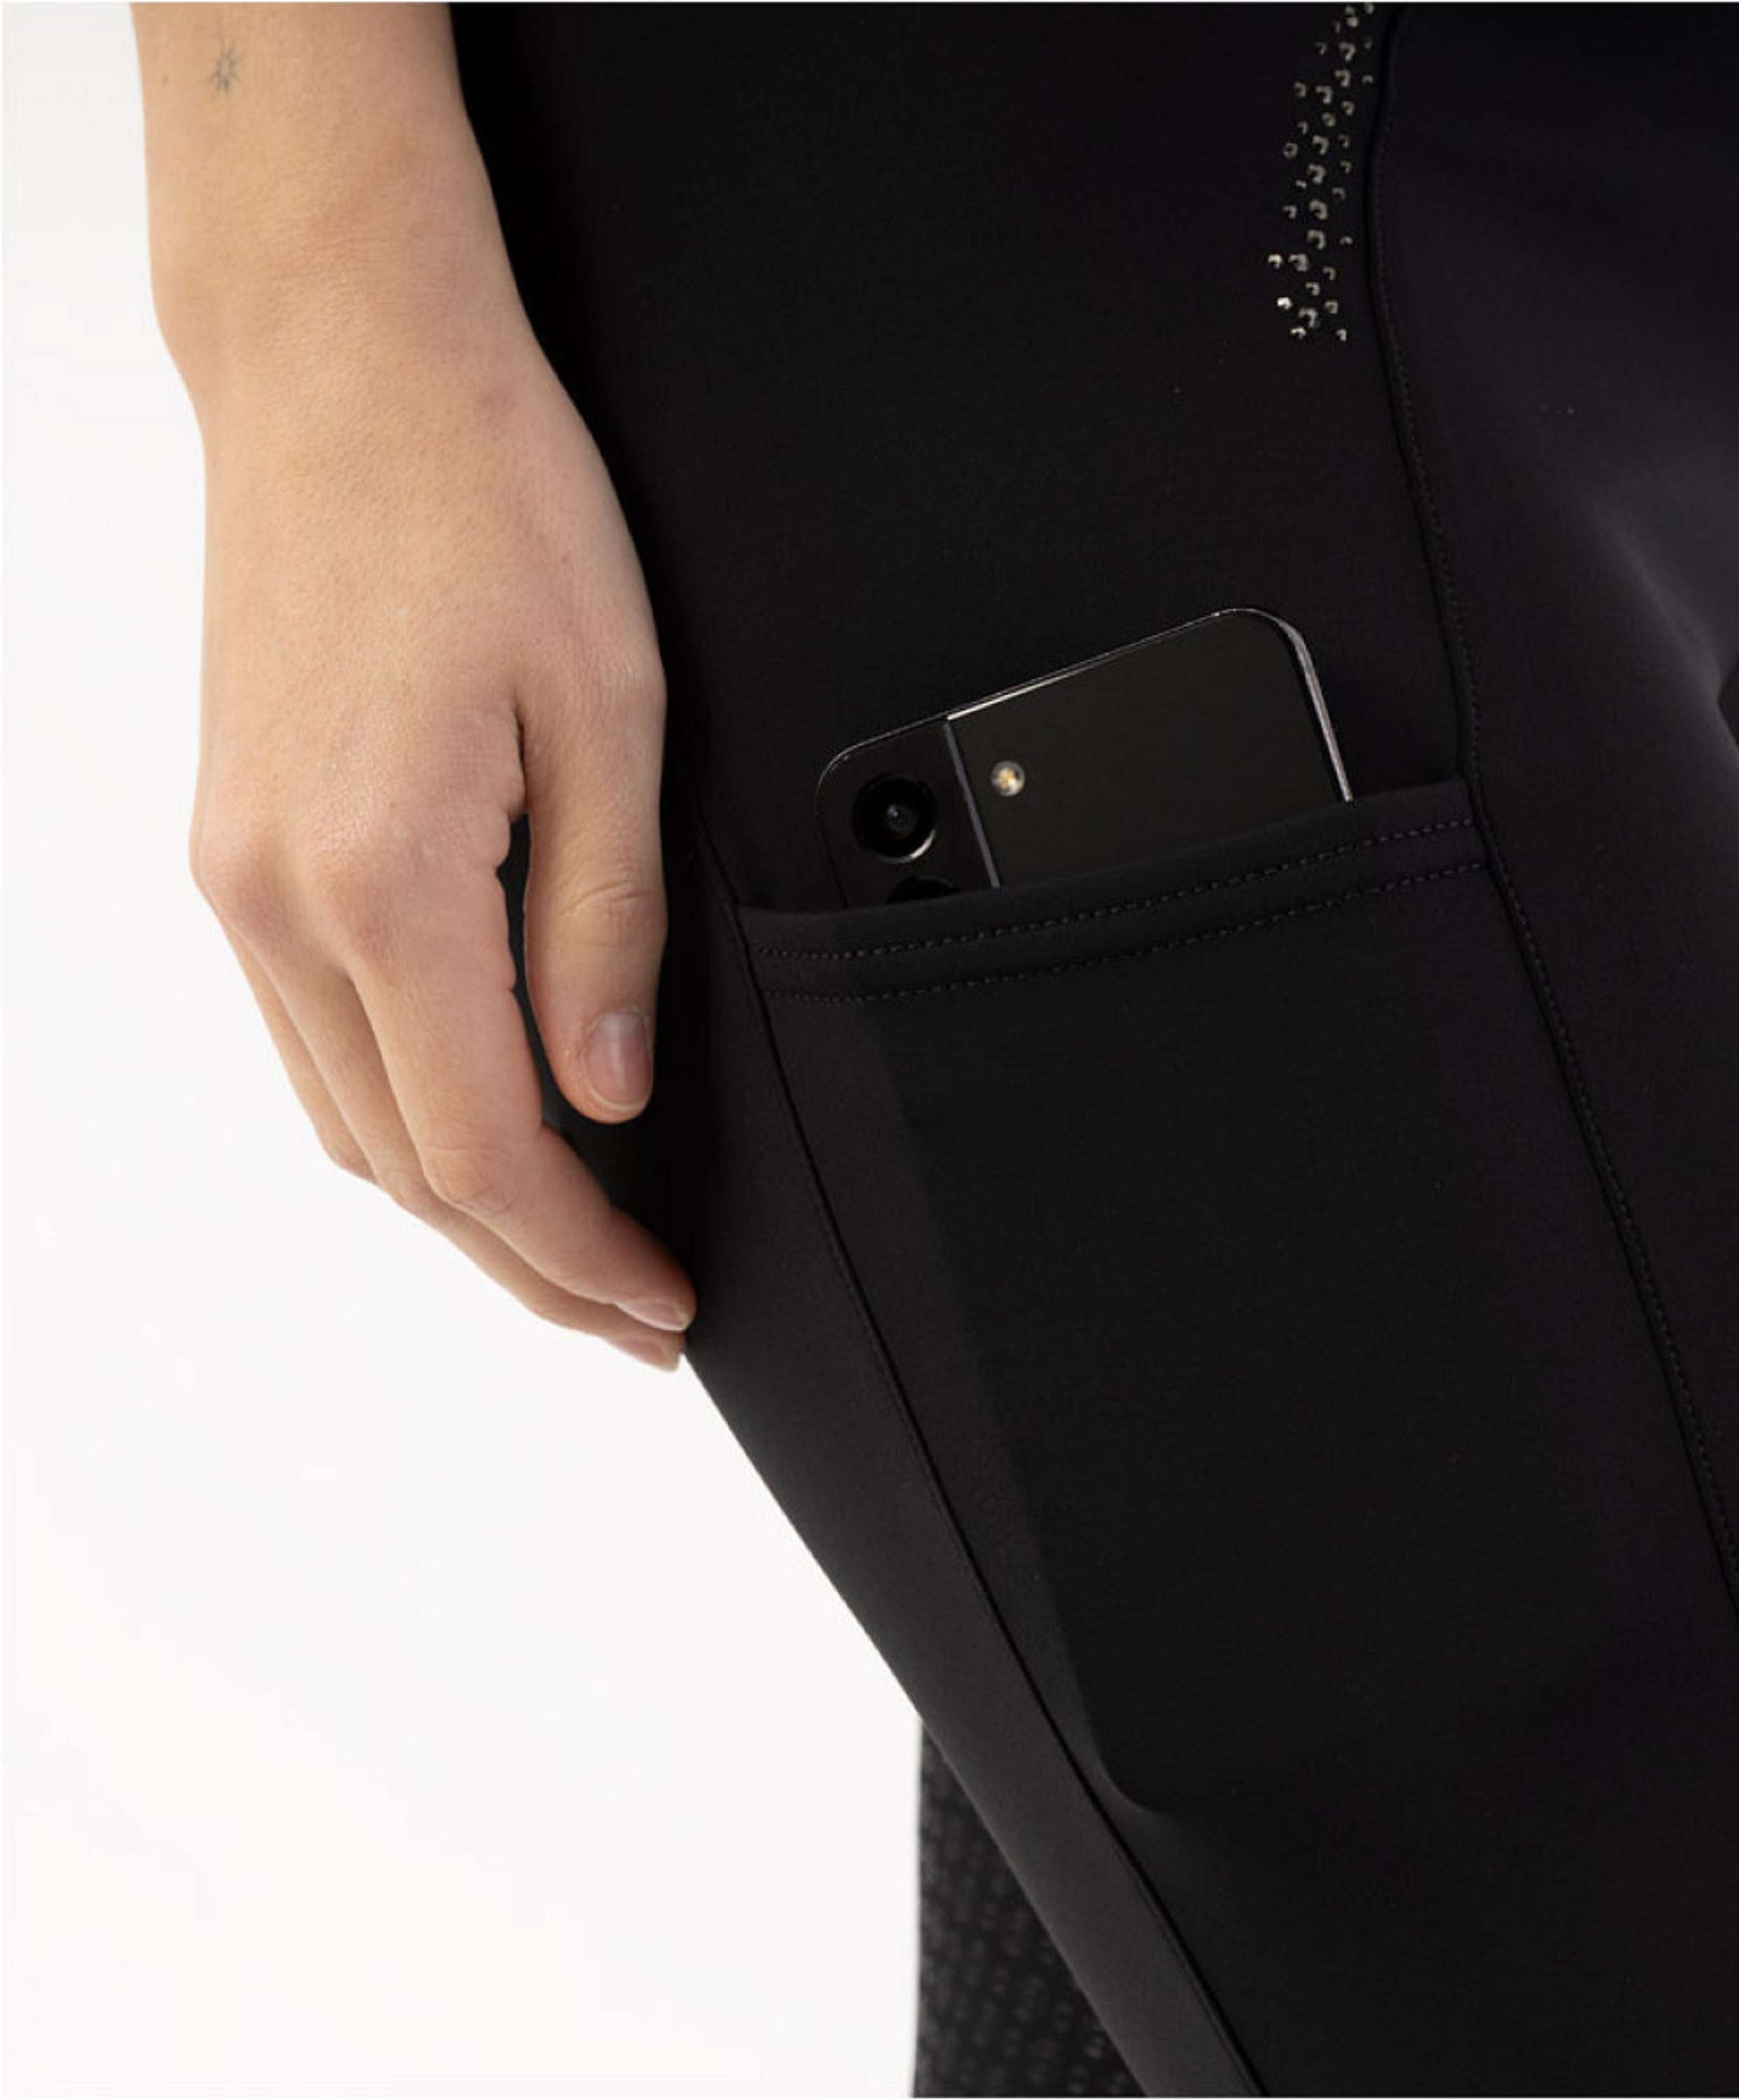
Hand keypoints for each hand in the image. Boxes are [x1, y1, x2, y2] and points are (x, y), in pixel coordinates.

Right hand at [183, 293, 695, 1369]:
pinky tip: (476, 1123)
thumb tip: (607, 1090)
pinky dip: (403, 1113)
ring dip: (461, 1203)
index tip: (661, 1306)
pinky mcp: (239, 846)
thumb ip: (606, 927)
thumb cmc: (491, 503)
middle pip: (404, 1165)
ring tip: (572, 1245)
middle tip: (633, 1315)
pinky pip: (316, 1037)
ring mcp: (238, 878)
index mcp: (380, 879)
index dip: (580, 1256)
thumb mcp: (612, 718)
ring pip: (347, 1115)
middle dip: (527, 1262)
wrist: (347, 369)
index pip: (485, 1150)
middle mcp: (277, 900)